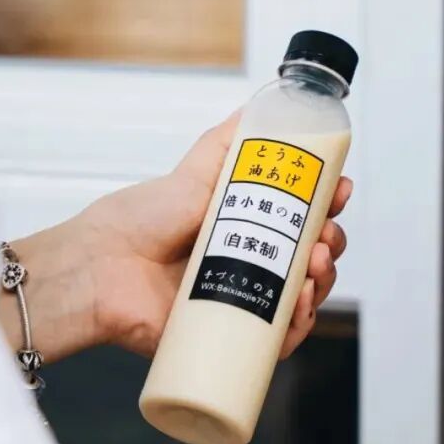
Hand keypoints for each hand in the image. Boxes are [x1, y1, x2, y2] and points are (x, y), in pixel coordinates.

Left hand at [0, 112, 352, 361]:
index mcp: (246, 228)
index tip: (340, 192)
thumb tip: (260, 104)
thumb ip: (226, 141)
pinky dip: (301, 324)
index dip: (328, 209)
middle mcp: (249, 266)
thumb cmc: (139, 220)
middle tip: (325, 234)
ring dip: (323, 281)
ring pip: (303, 298)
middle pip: (312, 260)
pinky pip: (279, 339)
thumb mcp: (192, 171)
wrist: (102, 268)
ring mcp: (243, 302)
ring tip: (315, 264)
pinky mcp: (232, 338)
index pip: (303, 221)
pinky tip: (302, 304)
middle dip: (331, 243)